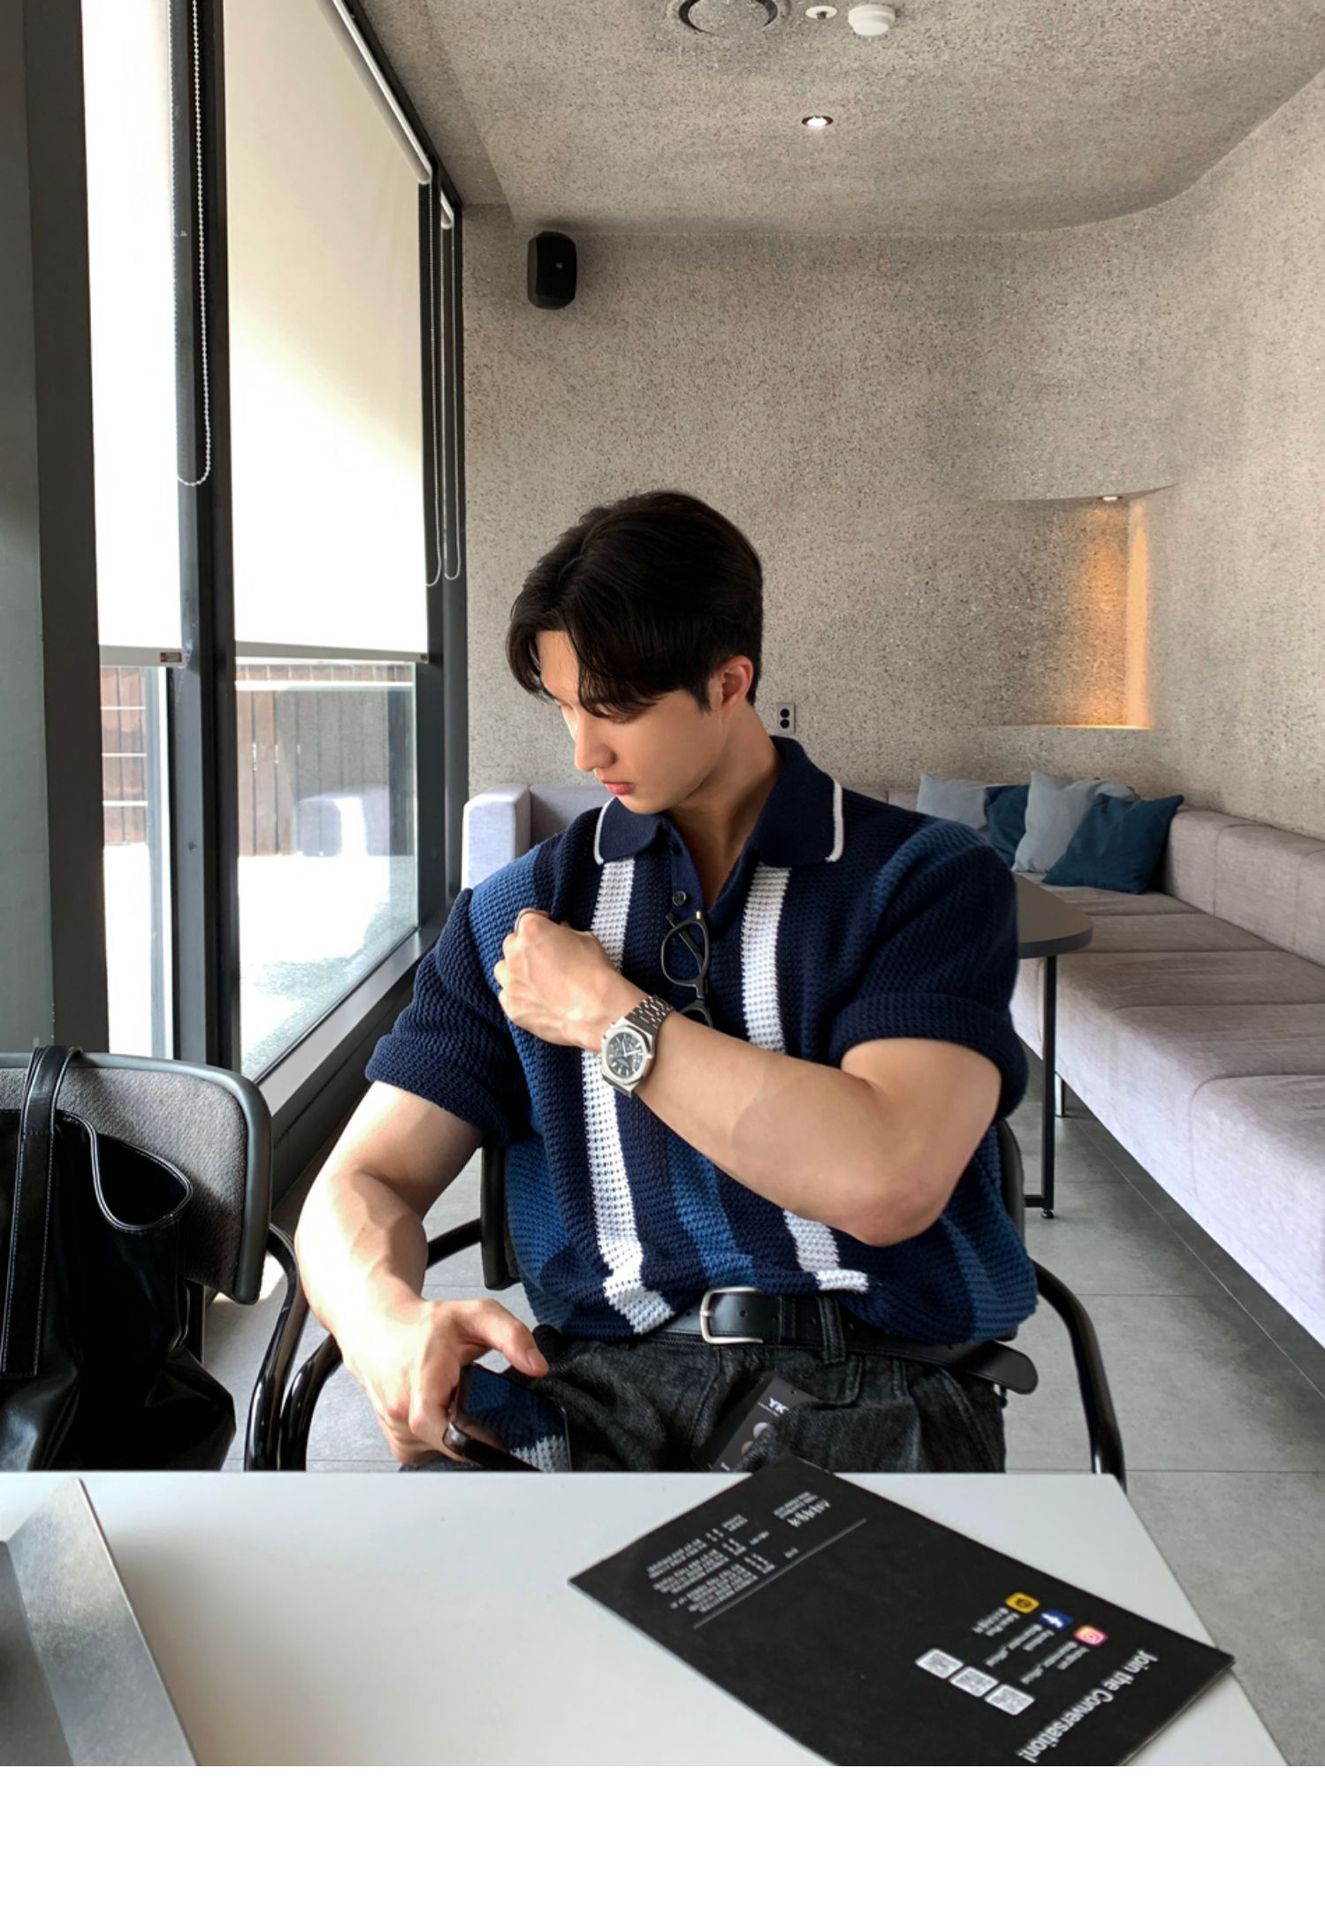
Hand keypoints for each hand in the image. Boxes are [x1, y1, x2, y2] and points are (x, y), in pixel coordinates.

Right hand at [343, 1294, 547, 1465]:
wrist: (377, 1327)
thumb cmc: (423, 1325)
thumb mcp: (476, 1316)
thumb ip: (512, 1336)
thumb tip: (537, 1366)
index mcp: (421, 1381)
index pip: (443, 1431)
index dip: (474, 1440)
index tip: (495, 1437)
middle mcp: (401, 1410)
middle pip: (450, 1445)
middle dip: (474, 1431)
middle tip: (477, 1404)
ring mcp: (395, 1430)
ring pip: (441, 1452)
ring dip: (456, 1433)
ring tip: (455, 1403)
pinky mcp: (396, 1442)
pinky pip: (429, 1453)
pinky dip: (442, 1437)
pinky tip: (442, 1412)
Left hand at [493, 910, 638, 1050]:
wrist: (597, 1011)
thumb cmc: (595, 973)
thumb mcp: (586, 939)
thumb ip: (565, 934)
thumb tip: (560, 933)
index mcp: (532, 930)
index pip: (526, 918)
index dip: (540, 922)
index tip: (547, 927)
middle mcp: (515, 953)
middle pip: (511, 943)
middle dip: (525, 947)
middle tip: (544, 957)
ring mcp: (511, 982)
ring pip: (503, 970)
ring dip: (515, 971)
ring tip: (536, 980)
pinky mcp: (512, 1007)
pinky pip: (507, 996)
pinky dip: (518, 996)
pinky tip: (535, 1000)